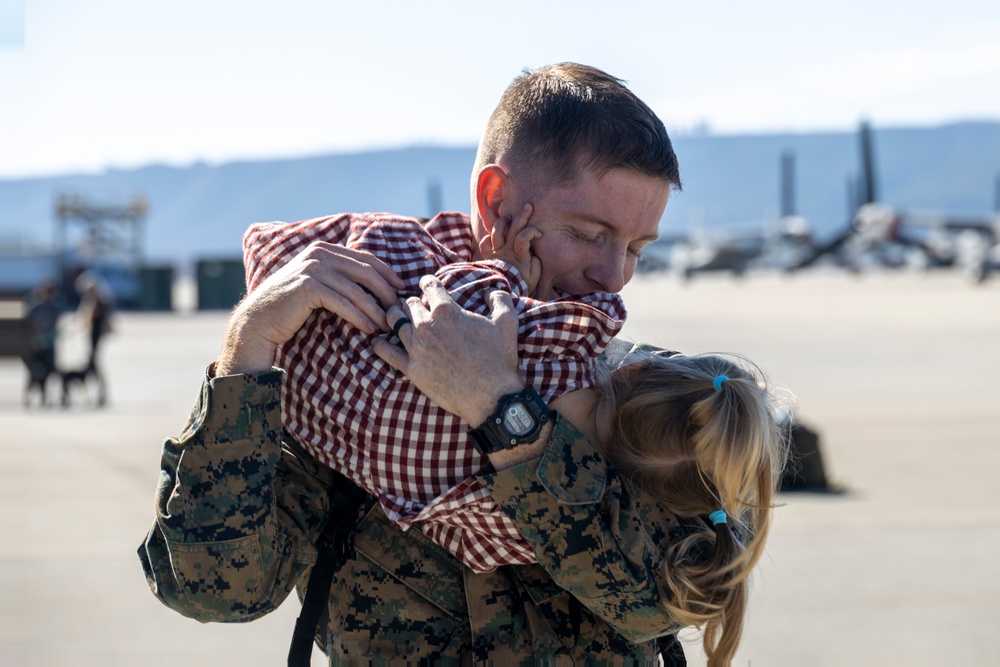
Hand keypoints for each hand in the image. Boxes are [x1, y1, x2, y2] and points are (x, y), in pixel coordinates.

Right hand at [217, 241, 404, 374]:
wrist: (259, 320)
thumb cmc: (291, 306)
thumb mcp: (316, 283)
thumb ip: (338, 276)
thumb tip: (374, 283)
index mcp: (324, 248)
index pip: (365, 259)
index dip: (387, 274)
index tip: (401, 289)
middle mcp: (319, 253)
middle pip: (365, 272)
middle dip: (386, 292)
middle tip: (398, 310)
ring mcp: (312, 268)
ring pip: (356, 290)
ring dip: (375, 310)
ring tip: (386, 325)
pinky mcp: (308, 287)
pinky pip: (342, 303)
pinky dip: (359, 317)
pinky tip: (368, 329)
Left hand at [371, 275, 523, 426]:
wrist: (490, 396)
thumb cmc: (499, 359)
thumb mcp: (507, 322)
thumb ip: (500, 300)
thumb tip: (491, 292)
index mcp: (446, 310)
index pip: (429, 286)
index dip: (428, 283)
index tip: (427, 286)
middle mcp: (426, 325)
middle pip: (408, 304)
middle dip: (412, 303)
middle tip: (414, 307)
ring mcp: (416, 347)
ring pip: (394, 322)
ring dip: (395, 318)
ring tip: (396, 320)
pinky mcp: (411, 368)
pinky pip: (385, 352)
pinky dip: (379, 344)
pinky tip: (377, 341)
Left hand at [488, 203, 541, 294]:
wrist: (504, 294)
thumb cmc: (522, 284)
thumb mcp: (535, 275)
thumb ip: (535, 261)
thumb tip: (532, 251)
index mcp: (519, 256)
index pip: (523, 237)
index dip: (532, 232)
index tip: (539, 235)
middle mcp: (506, 251)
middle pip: (512, 228)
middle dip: (522, 215)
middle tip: (528, 206)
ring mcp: (496, 252)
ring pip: (496, 231)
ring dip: (503, 221)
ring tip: (508, 217)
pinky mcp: (489, 256)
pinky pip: (484, 242)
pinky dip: (488, 238)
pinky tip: (495, 236)